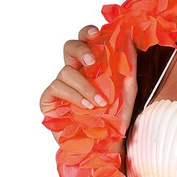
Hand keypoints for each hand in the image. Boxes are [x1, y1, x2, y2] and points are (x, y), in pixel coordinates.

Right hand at [40, 25, 137, 139]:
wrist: (106, 144)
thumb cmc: (116, 117)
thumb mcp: (128, 88)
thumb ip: (127, 64)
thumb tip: (128, 36)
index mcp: (91, 66)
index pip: (85, 41)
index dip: (87, 33)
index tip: (97, 33)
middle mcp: (75, 72)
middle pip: (69, 47)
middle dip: (80, 50)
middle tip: (91, 61)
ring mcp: (61, 86)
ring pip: (65, 71)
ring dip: (84, 86)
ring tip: (99, 102)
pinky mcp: (49, 100)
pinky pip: (57, 87)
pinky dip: (74, 95)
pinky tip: (86, 106)